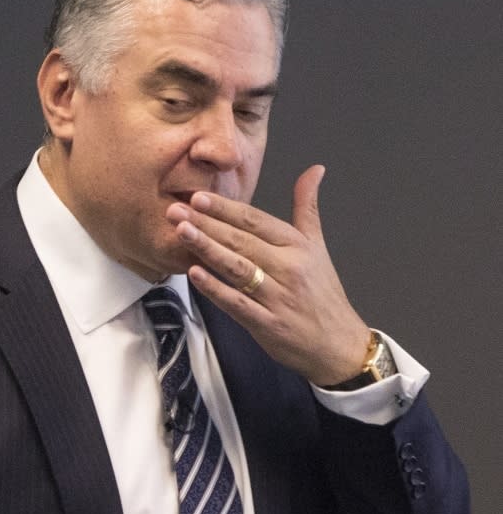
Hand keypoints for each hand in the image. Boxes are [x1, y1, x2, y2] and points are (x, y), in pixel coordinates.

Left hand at [166, 164, 370, 385]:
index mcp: (298, 246)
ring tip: (181, 232)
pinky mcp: (268, 324)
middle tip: (175, 210)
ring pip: (237, 268)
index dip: (226, 208)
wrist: (338, 344)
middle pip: (242, 241)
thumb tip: (315, 169)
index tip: (198, 196)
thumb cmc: (322, 293)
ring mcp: (278, 297)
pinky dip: (216, 289)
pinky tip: (194, 274)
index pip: (256, 221)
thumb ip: (307, 207)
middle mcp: (289, 268)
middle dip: (206, 223)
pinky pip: (237, 303)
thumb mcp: (318, 246)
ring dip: (207, 248)